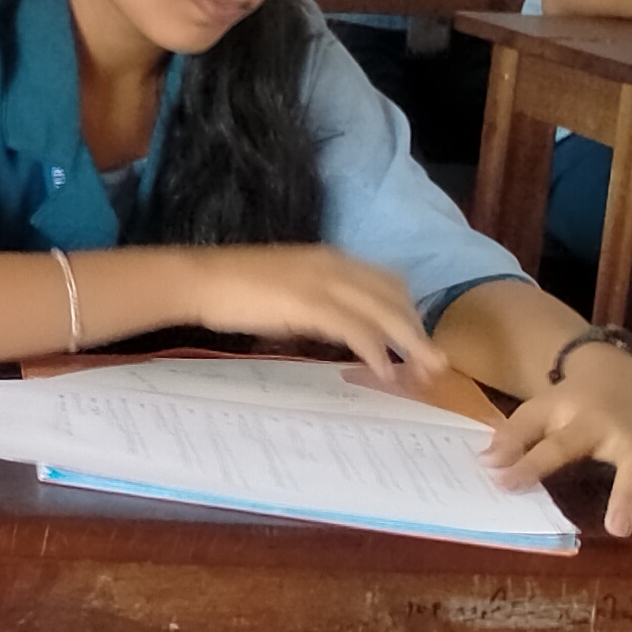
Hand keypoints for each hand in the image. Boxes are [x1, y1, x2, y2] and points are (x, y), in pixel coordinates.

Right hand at [191, 245, 440, 379]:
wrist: (197, 280)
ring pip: (385, 312)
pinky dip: (376, 352)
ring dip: (408, 344)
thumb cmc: (231, 287)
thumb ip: (315, 303)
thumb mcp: (286, 288)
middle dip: (418, 332)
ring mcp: (324, 282)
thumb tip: (334, 330)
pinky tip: (383, 371)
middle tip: (433, 365)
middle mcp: (335, 265)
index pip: (387, 282)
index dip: (407, 312)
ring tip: (421, 373)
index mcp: (329, 258)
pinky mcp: (312, 303)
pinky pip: (358, 329)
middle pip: (395, 297)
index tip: (416, 342)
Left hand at [486, 344, 631, 541]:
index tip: (506, 485)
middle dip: (628, 496)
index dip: (529, 466)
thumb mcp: (540, 409)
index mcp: (586, 422)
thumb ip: (513, 436)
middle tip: (618, 530)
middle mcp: (626, 435)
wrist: (622, 373)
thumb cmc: (573, 401)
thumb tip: (487, 467)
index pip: (556, 447)